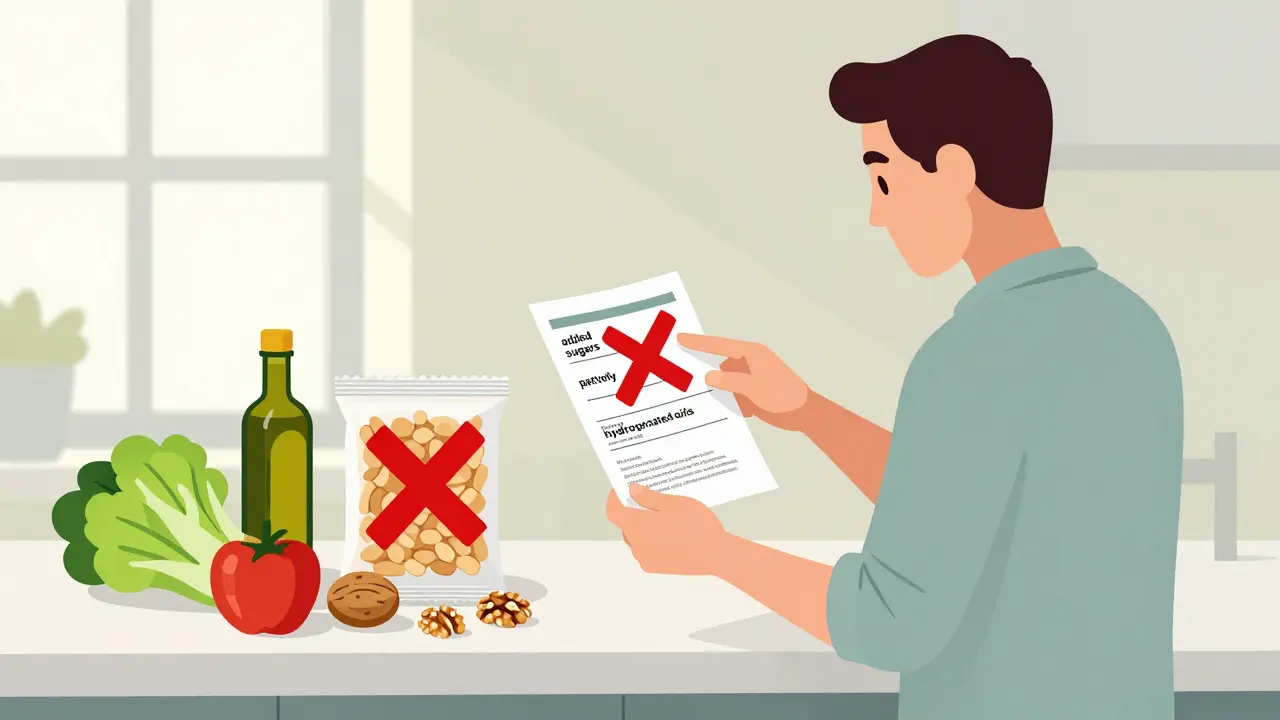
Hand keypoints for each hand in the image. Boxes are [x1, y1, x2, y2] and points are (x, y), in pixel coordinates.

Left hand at [605, 484, 726, 575]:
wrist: (716, 554)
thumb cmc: (696, 525)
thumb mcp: (673, 504)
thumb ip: (649, 497)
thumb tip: (632, 490)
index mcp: (637, 526)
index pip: (613, 511)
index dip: (614, 499)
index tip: (621, 490)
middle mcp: (636, 544)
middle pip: (625, 524)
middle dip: (633, 511)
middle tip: (649, 499)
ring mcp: (645, 558)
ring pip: (636, 538)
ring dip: (643, 526)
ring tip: (663, 517)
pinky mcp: (655, 567)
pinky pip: (646, 549)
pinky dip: (651, 540)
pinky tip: (669, 533)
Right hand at [676, 333, 811, 430]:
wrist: (806, 414)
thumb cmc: (784, 397)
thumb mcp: (754, 388)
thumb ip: (730, 382)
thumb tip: (709, 377)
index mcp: (751, 354)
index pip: (719, 345)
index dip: (699, 343)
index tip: (680, 337)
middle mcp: (750, 363)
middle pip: (721, 367)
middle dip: (712, 379)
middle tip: (692, 384)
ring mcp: (752, 378)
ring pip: (727, 384)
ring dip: (726, 395)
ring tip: (728, 404)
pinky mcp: (754, 392)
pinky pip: (736, 395)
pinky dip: (736, 403)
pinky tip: (744, 411)